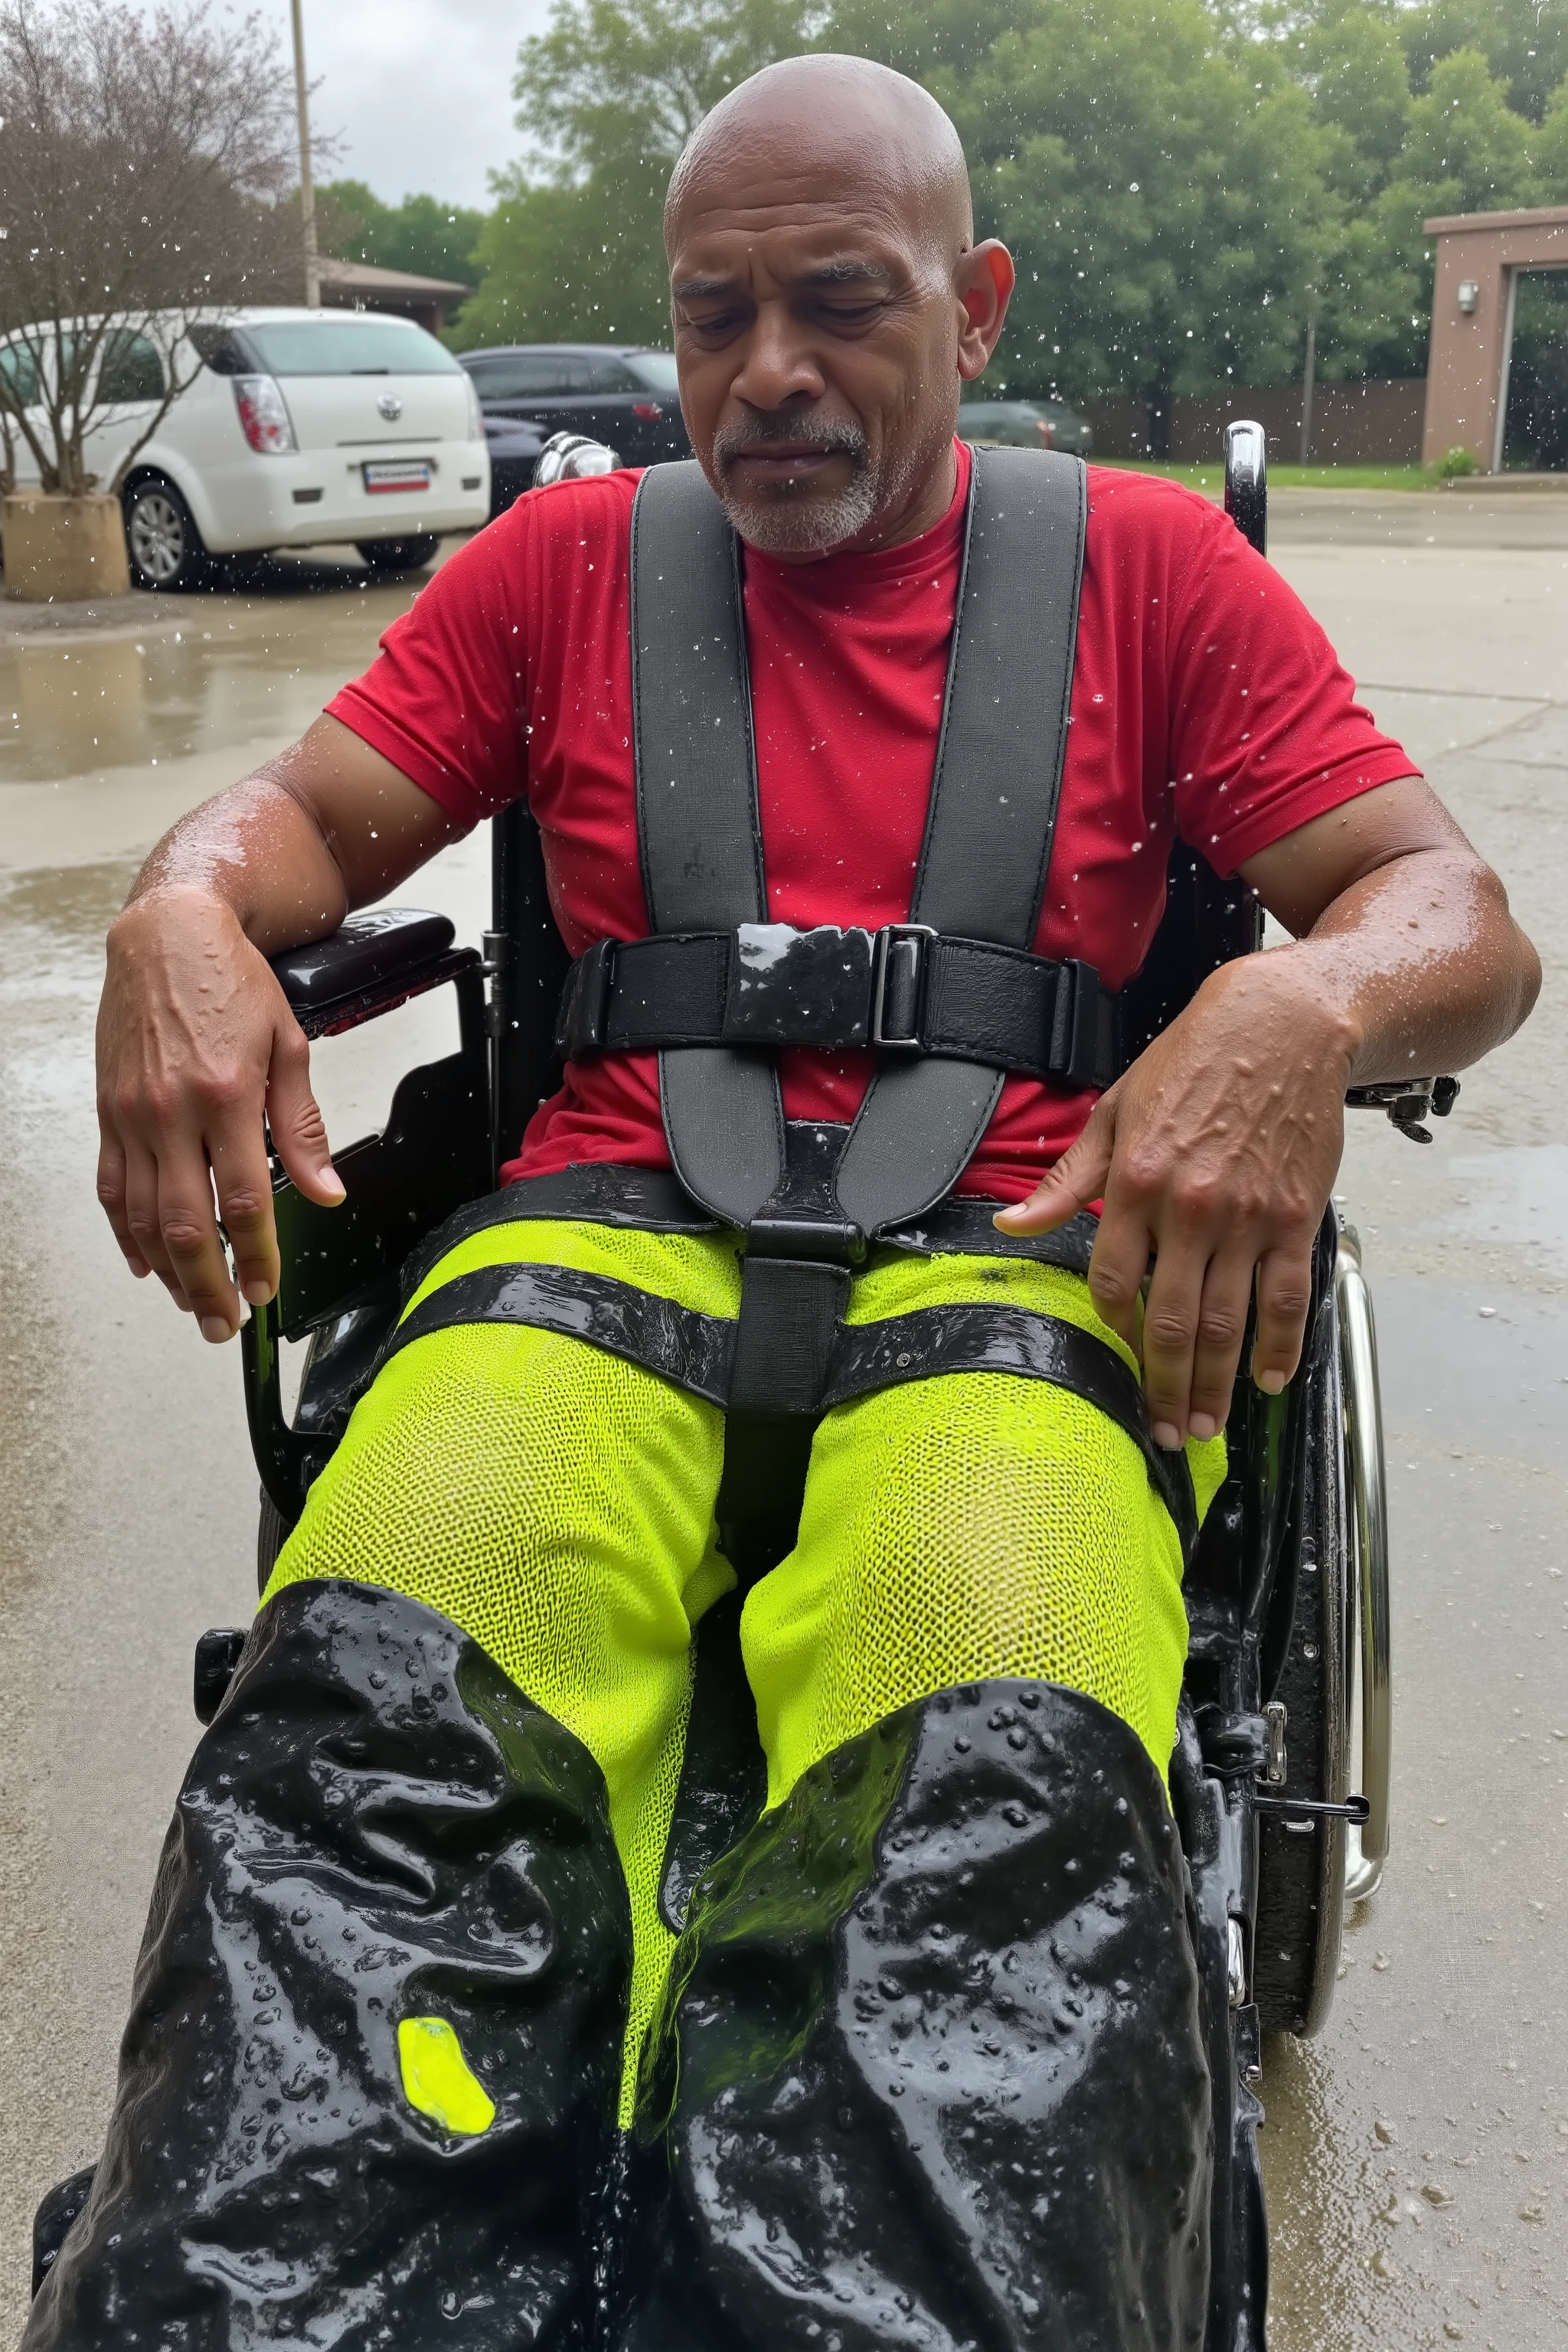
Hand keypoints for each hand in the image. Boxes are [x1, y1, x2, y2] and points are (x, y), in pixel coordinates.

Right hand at [96, 889, 343, 1341]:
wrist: (168, 934)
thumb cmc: (231, 982)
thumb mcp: (289, 1046)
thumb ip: (304, 1127)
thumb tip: (326, 1191)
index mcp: (226, 1096)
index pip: (242, 1201)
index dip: (256, 1257)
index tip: (267, 1289)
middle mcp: (171, 1111)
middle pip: (185, 1224)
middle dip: (208, 1285)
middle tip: (225, 1324)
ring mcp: (131, 1115)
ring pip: (141, 1216)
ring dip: (168, 1272)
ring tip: (193, 1306)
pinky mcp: (108, 1113)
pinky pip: (111, 1187)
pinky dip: (126, 1233)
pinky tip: (145, 1262)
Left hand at [996, 955, 1356, 1447]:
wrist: (1283, 1025)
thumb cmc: (1194, 1062)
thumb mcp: (1114, 1110)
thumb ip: (1066, 1180)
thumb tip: (1013, 1227)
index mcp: (1135, 1183)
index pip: (1111, 1282)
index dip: (1113, 1325)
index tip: (1122, 1350)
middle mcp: (1190, 1208)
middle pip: (1172, 1323)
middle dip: (1166, 1387)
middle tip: (1166, 1431)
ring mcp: (1249, 1218)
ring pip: (1229, 1323)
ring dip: (1218, 1385)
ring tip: (1208, 1425)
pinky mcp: (1298, 1218)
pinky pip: (1288, 1299)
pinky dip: (1281, 1347)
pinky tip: (1269, 1379)